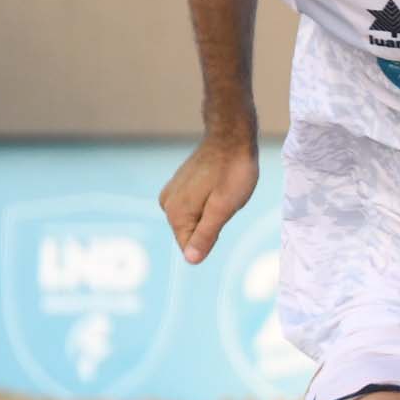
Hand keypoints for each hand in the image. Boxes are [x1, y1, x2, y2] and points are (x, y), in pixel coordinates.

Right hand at [159, 133, 258, 264]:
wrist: (231, 138)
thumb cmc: (232, 173)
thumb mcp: (224, 208)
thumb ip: (206, 235)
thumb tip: (191, 260)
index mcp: (175, 214)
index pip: (190, 247)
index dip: (213, 237)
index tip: (223, 213)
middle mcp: (166, 204)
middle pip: (192, 233)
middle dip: (214, 224)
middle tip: (226, 200)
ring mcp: (172, 194)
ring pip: (196, 219)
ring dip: (214, 212)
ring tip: (223, 191)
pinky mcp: (179, 186)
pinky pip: (197, 206)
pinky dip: (211, 202)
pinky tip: (219, 186)